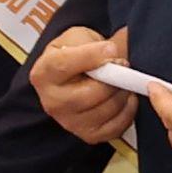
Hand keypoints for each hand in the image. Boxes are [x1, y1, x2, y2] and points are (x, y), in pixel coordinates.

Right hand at [29, 26, 131, 144]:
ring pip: (105, 110)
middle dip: (114, 78)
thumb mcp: (78, 37)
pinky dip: (127, 111)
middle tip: (124, 67)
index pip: (64, 65)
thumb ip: (92, 44)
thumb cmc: (77, 53)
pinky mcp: (87, 134)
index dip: (91, 56)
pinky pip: (115, 127)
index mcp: (43, 73)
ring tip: (123, 81)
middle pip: (89, 93)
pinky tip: (125, 98)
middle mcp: (52, 101)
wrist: (79, 73)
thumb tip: (113, 54)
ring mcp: (69, 122)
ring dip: (123, 93)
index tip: (111, 49)